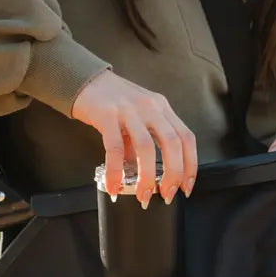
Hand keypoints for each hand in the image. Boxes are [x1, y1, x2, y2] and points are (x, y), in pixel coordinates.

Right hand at [72, 69, 196, 208]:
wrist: (85, 80)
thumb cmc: (114, 102)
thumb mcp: (138, 118)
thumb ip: (145, 143)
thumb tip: (146, 175)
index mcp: (162, 108)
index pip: (186, 138)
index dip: (190, 165)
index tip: (186, 187)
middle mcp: (150, 107)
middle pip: (172, 143)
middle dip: (173, 174)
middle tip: (166, 195)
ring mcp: (129, 110)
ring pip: (146, 147)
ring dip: (147, 177)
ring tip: (143, 196)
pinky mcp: (107, 114)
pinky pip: (113, 149)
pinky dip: (115, 172)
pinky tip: (114, 187)